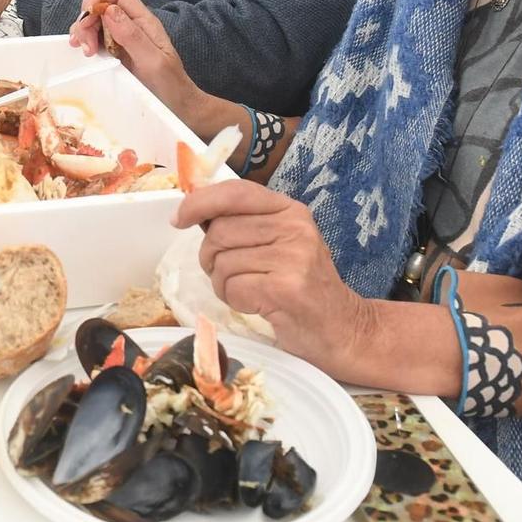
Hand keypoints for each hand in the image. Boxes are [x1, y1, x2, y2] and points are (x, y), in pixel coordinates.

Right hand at [69, 0, 198, 118]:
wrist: (178, 106)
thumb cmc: (170, 86)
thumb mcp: (153, 62)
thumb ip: (132, 35)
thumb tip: (109, 10)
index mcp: (144, 21)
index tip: (88, 19)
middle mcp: (133, 25)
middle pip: (102, 5)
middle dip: (87, 19)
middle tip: (85, 45)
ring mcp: (124, 38)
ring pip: (96, 21)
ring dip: (84, 31)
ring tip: (85, 51)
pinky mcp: (116, 51)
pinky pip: (97, 37)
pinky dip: (86, 42)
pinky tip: (85, 53)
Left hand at [174, 182, 373, 375]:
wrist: (342, 329)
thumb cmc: (302, 286)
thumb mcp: (281, 243)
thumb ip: (246, 225)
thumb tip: (193, 212)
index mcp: (290, 210)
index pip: (235, 192)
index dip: (199, 202)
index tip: (179, 219)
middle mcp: (294, 227)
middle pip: (220, 231)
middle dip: (210, 257)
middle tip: (230, 275)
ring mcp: (293, 257)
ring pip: (222, 262)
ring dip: (224, 283)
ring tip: (249, 291)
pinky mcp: (286, 288)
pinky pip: (233, 288)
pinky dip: (235, 300)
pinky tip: (257, 304)